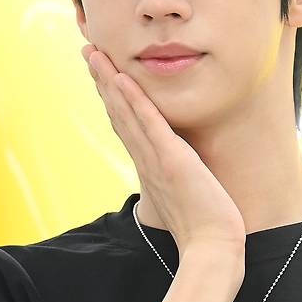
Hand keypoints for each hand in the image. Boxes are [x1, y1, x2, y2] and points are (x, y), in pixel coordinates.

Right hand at [80, 44, 245, 261]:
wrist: (212, 249)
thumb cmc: (202, 230)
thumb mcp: (181, 202)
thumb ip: (169, 190)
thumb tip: (164, 192)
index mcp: (148, 167)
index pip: (125, 125)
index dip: (111, 97)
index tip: (102, 74)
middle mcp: (146, 160)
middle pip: (118, 112)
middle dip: (102, 80)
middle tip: (88, 51)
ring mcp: (156, 159)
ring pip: (126, 113)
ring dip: (109, 81)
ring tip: (95, 54)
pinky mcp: (171, 160)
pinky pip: (149, 124)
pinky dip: (134, 101)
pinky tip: (121, 79)